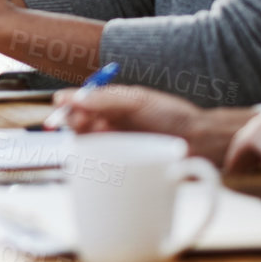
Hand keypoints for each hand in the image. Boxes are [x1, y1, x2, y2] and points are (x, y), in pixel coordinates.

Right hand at [55, 84, 248, 164]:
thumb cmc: (172, 115)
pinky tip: (93, 160)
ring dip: (80, 141)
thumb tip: (70, 98)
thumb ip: (103, 99)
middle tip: (77, 123)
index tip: (60, 106)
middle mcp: (110, 122)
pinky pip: (97, 162)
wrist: (201, 141)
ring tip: (90, 139)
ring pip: (85, 142)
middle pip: (78, 122)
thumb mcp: (135, 101)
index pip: (80, 101)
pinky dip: (90, 162)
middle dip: (71, 122)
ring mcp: (115, 143)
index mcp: (111, 103)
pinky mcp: (121, 163)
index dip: (67, 104)